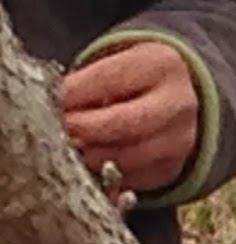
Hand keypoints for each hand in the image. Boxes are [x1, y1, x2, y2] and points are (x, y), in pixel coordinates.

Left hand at [61, 41, 199, 192]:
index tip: (44, 103)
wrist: (180, 98)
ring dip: (90, 155)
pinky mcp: (173, 168)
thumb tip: (48, 111)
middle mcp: (180, 103)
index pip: (106, 81)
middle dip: (81, 129)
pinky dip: (106, 174)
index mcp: (162, 65)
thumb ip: (85, 84)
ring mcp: (182, 139)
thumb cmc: (133, 79)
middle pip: (122, 123)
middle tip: (54, 131)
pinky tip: (94, 158)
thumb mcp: (116, 66)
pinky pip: (131, 179)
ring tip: (72, 146)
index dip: (70, 96)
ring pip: (126, 157)